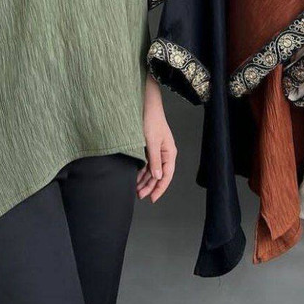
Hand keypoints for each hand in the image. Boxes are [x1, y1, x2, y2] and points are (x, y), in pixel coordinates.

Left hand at [137, 76, 176, 201]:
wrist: (146, 105)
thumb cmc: (151, 121)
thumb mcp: (152, 142)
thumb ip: (155, 160)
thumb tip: (158, 177)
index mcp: (169, 153)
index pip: (166, 175)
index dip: (160, 188)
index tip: (152, 198)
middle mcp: (164, 154)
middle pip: (159, 175)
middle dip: (150, 186)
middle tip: (140, 196)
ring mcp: (157, 151)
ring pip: (152, 171)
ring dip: (145, 181)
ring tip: (136, 190)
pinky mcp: (149, 148)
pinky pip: (147, 164)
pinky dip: (141, 172)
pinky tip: (135, 178)